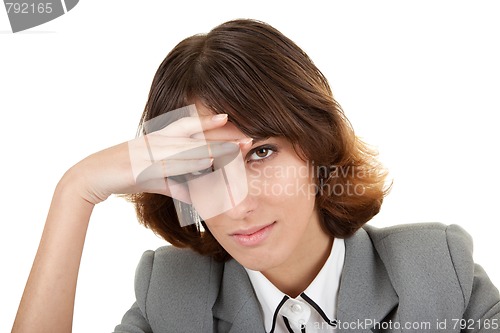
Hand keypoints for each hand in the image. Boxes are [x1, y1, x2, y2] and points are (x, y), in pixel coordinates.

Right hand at [65, 114, 242, 204]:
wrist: (94, 175)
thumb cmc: (128, 175)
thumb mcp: (158, 180)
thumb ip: (179, 186)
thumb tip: (197, 197)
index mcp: (162, 139)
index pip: (190, 126)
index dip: (210, 122)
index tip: (229, 118)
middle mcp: (160, 140)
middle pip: (196, 136)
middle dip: (222, 138)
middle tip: (246, 139)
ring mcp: (152, 150)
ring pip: (188, 149)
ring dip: (213, 151)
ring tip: (235, 152)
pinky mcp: (145, 163)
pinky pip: (172, 163)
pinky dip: (190, 163)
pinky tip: (207, 164)